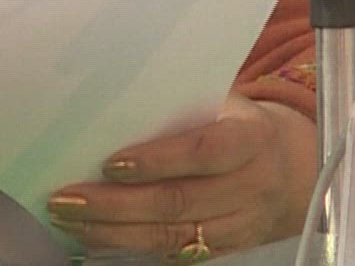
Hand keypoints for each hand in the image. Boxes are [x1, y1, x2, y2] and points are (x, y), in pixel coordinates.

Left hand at [44, 94, 318, 256]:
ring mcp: (242, 223)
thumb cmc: (233, 122)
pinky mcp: (227, 248)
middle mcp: (251, 185)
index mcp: (250, 137)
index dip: (158, 160)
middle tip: (66, 198)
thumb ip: (177, 105)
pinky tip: (95, 235)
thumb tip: (105, 102)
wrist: (288, 167)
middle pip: (179, 201)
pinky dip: (132, 246)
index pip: (204, 151)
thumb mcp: (220, 102)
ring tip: (68, 219)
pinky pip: (176, 253)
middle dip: (116, 204)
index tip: (110, 163)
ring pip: (173, 235)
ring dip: (114, 231)